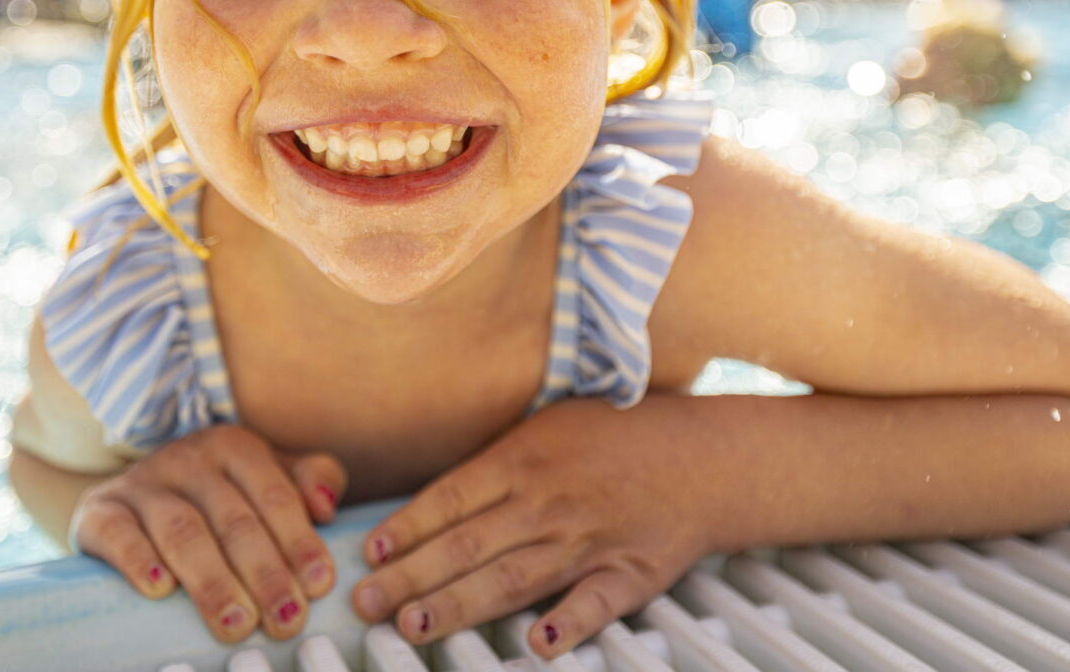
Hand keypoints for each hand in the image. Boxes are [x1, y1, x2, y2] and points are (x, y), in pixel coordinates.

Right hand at [70, 424, 347, 642]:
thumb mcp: (263, 478)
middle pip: (234, 520)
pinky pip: (118, 533)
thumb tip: (327, 507)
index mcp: (234, 448)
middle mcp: (188, 459)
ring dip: (212, 580)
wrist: (128, 496)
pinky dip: (138, 560)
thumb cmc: (212, 496)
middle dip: (264, 574)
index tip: (317, 587)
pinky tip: (159, 590)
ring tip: (236, 622)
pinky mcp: (100, 511)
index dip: (298, 542)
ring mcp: (142, 484)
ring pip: (183, 531)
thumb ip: (308, 481)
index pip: (274, 497)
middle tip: (285, 619)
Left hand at [349, 396, 712, 658]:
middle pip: (468, 545)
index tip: (371, 553)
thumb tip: (433, 503)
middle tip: (367, 603)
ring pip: (512, 578)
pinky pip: (596, 603)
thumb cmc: (616, 437)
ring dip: (460, 604)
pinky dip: (570, 622)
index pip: (451, 498)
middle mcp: (548, 502)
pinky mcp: (629, 573)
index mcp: (523, 459)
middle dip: (411, 577)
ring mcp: (588, 540)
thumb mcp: (548, 427)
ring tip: (415, 627)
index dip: (408, 527)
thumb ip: (495, 466)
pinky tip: (540, 643)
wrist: (702, 455)